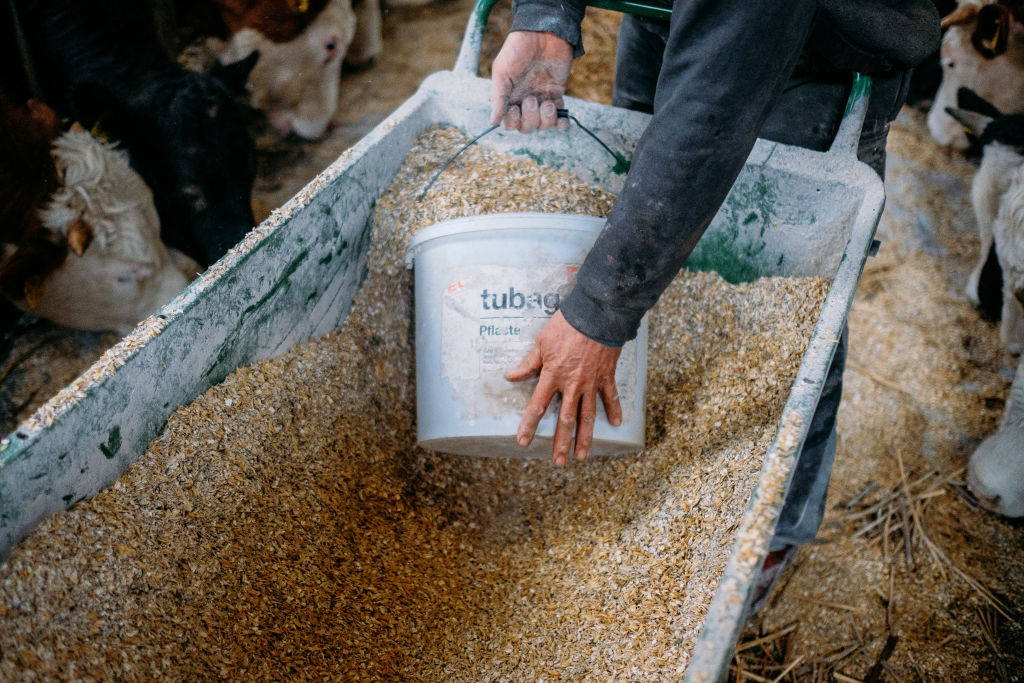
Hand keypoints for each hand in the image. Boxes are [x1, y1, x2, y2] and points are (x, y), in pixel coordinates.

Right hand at [489, 30, 571, 132]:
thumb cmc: (518, 49)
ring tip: (548, 101)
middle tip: (532, 98)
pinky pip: (560, 118)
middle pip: (527, 127)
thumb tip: (493, 122)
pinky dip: (562, 123)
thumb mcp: (502, 71)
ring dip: (547, 119)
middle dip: (530, 118)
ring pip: (543, 125)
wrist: (543, 32)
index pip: (509, 124)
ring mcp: (541, 99)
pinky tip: (562, 119)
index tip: (514, 108)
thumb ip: (498, 97)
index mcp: (509, 97)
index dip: (512, 123)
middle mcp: (524, 101)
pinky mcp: (557, 94)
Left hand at [505, 311, 622, 464]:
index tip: (523, 442)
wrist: (596, 314)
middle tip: (559, 462)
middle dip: (561, 442)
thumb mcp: (541, 342)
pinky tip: (616, 424)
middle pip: (565, 419)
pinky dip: (614, 410)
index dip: (529, 425)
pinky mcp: (606, 376)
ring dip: (585, 438)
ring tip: (582, 456)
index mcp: (552, 376)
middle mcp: (572, 385)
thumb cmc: (566, 325)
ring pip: (588, 416)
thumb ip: (528, 363)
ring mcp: (591, 382)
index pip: (537, 406)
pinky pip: (610, 397)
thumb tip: (510, 376)